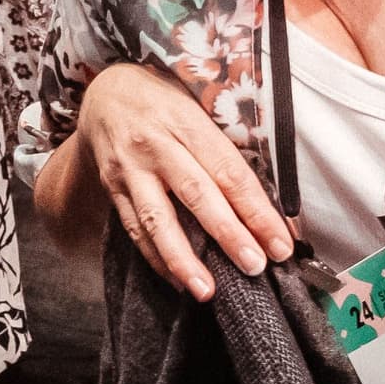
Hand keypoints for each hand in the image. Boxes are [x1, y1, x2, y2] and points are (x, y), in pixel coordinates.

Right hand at [70, 60, 289, 298]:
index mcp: (186, 122)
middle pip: (196, 194)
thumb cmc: (164, 102)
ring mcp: (130, 168)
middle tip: (253, 266)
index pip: (229, 171)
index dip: (257, 210)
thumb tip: (274, 204)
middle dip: (228, 234)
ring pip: (157, 218)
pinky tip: (177, 281)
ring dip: (183, 258)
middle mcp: (156, 145)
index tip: (280, 243)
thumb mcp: (198, 107)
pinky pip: (133, 227)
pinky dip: (155, 257)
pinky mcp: (111, 186)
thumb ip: (227, 150)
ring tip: (206, 290)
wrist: (104, 93)